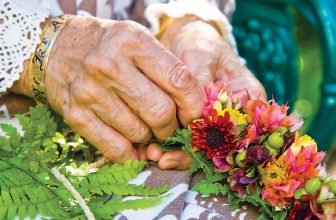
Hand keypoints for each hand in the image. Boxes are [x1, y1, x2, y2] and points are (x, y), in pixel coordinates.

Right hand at [12, 16, 203, 163]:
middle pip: (161, 113)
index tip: (194, 115)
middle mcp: (109, 66)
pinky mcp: (76, 115)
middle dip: (172, 127)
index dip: (193, 105)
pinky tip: (134, 146)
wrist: (54, 49)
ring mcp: (90, 92)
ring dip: (150, 138)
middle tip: (169, 125)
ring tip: (146, 128)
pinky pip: (116, 149)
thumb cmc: (105, 45)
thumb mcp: (137, 39)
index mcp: (132, 41)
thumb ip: (166, 68)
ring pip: (140, 134)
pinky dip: (132, 154)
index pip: (179, 80)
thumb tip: (191, 108)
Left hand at [146, 17, 266, 168]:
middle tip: (163, 158)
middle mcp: (232, 114)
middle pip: (218, 145)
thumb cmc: (200, 43)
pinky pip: (184, 140)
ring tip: (151, 155)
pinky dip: (167, 146)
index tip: (191, 149)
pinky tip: (149, 150)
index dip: (216, 144)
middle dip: (189, 154)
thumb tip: (194, 119)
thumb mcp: (200, 57)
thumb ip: (199, 84)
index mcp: (247, 97)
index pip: (238, 129)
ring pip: (198, 147)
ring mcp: (212, 120)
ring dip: (176, 154)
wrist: (187, 40)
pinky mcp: (194, 122)